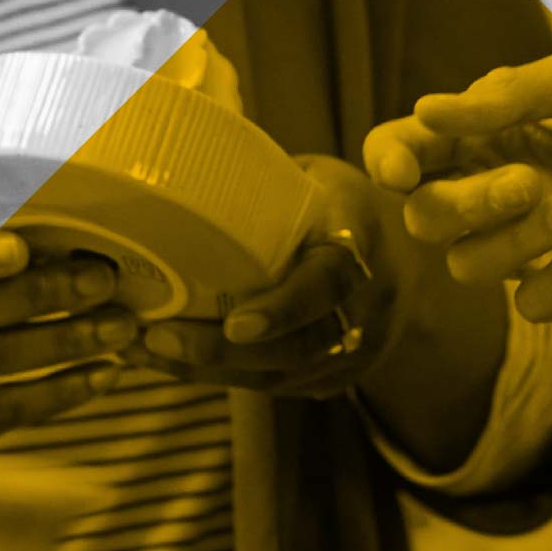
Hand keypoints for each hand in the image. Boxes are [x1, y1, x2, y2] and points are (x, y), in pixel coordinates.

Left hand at [134, 156, 401, 393]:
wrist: (404, 252)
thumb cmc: (337, 201)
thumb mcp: (313, 175)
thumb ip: (262, 181)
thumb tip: (172, 164)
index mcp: (362, 234)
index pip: (331, 280)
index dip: (284, 308)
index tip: (234, 325)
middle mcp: (371, 298)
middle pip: (301, 344)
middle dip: (223, 352)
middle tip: (157, 338)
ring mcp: (361, 344)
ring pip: (284, 374)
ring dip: (211, 371)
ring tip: (147, 352)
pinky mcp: (342, 374)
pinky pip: (281, 386)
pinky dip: (225, 378)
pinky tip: (176, 365)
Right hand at [361, 38, 551, 326]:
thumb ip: (512, 94)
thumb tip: (426, 111)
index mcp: (496, 133)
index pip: (410, 152)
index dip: (388, 160)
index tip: (399, 167)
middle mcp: (504, 193)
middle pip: (427, 216)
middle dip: (463, 202)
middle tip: (528, 180)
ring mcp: (536, 248)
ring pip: (470, 265)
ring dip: (520, 236)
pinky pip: (533, 304)